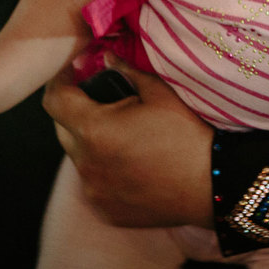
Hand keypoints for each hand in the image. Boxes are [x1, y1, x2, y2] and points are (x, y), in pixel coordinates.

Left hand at [43, 58, 214, 227]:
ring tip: (119, 134)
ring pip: (78, 158)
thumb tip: (106, 57)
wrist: (214, 184)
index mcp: (94, 130)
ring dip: (89, 142)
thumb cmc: (188, 135)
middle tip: (99, 100)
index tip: (73, 72)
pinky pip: (93, 183)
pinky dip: (102, 170)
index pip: (54, 101)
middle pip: (61, 129)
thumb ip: (126, 71)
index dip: (59, 81)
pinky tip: (129, 163)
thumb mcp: (160, 94)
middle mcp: (86, 164)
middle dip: (73, 111)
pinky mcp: (106, 210)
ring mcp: (95, 191)